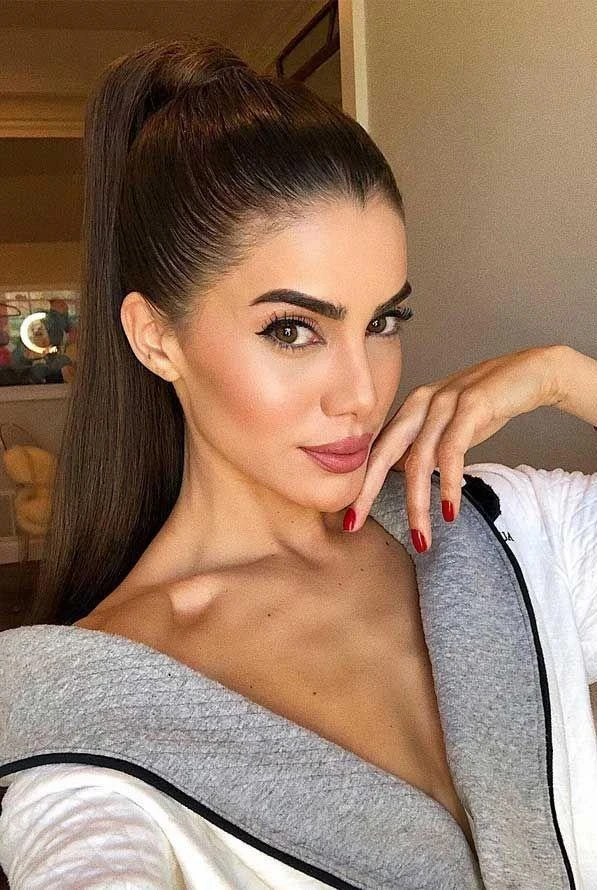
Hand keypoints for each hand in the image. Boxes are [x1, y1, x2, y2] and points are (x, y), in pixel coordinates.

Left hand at [344, 344, 562, 550]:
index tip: (350, 518)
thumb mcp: (447, 426)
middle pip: (383, 453)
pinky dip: (448, 484)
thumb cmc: (487, 404)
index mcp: (410, 408)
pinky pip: (452, 451)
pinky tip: (448, 511)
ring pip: (419, 460)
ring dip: (417, 503)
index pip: (377, 450)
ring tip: (420, 538)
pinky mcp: (472, 405)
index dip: (362, 485)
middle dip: (366, 492)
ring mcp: (444, 402)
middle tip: (353, 525)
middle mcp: (421, 402)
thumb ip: (423, 445)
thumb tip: (399, 474)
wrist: (530, 373)